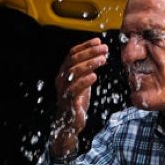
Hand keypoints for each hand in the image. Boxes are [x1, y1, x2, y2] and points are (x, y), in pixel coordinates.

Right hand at [50, 38, 108, 156]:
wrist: (70, 123)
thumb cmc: (77, 102)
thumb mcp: (83, 82)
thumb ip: (87, 70)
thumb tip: (99, 55)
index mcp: (64, 72)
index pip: (72, 54)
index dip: (85, 46)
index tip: (98, 41)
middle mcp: (61, 79)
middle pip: (73, 60)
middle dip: (89, 52)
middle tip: (103, 49)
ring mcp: (63, 90)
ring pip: (73, 72)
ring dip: (89, 64)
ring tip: (102, 59)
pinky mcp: (68, 101)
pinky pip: (74, 89)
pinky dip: (84, 81)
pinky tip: (94, 75)